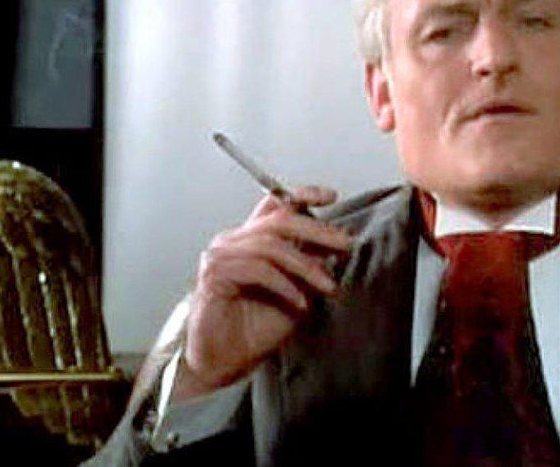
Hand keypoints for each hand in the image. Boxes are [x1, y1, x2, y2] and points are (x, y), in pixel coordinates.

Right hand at [175, 186, 351, 399]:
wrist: (224, 363)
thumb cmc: (255, 328)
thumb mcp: (296, 292)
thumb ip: (311, 266)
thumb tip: (335, 247)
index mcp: (251, 239)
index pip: (275, 205)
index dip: (302, 195)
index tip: (331, 196)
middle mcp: (233, 241)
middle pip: (279, 220)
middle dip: (318, 230)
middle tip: (346, 245)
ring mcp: (220, 256)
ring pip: (271, 245)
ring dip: (306, 266)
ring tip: (328, 286)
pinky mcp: (214, 277)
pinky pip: (258, 270)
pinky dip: (285, 285)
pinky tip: (301, 303)